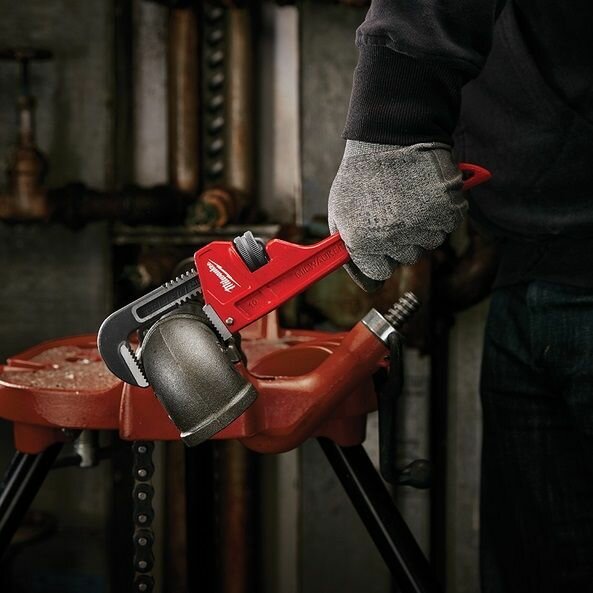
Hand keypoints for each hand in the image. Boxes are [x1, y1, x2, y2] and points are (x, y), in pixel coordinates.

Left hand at [328, 140, 465, 290]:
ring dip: (420, 225)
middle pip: (405, 258)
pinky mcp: (448, 211)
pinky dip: (439, 211)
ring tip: (406, 196)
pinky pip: (446, 225)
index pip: (378, 274)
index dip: (376, 256)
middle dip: (398, 239)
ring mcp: (422, 226)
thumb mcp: (340, 213)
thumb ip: (348, 250)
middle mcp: (392, 239)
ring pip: (428, 243)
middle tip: (391, 208)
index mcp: (362, 242)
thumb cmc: (361, 175)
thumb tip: (367, 283)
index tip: (376, 239)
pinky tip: (423, 192)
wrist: (390, 135)